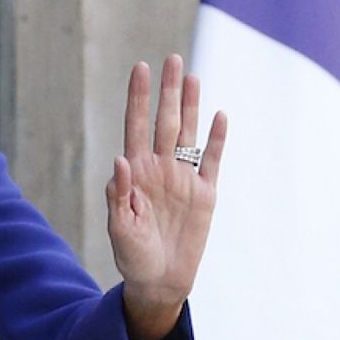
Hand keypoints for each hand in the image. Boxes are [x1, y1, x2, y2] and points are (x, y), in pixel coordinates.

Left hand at [107, 54, 228, 339]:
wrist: (158, 280)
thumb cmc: (132, 255)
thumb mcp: (119, 227)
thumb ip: (119, 195)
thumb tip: (120, 159)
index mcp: (135, 172)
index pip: (135, 126)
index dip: (138, 97)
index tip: (140, 68)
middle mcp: (159, 168)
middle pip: (164, 121)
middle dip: (167, 90)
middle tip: (172, 58)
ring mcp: (183, 178)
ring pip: (189, 133)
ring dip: (191, 105)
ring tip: (192, 76)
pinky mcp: (205, 194)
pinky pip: (213, 161)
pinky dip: (217, 140)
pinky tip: (220, 116)